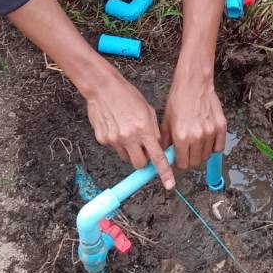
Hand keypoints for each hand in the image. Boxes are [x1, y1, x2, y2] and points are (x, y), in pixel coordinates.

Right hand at [83, 72, 172, 186]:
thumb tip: (157, 147)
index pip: (157, 157)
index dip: (164, 172)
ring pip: (126, 156)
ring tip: (126, 131)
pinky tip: (115, 126)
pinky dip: (116, 141)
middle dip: (143, 160)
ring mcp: (115, 140)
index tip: (169, 184)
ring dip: (129, 150)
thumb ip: (153, 131)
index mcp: (145, 130)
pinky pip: (113, 148)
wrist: (103, 88)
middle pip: (139, 163)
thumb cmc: (127, 95)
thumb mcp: (148, 111)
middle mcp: (130, 138)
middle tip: (142, 148)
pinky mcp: (103, 139)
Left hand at [162, 73, 226, 171]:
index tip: (179, 158)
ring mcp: (211, 132)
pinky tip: (207, 139)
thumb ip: (166, 141)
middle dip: (190, 159)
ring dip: (201, 153)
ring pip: (207, 156)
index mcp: (181, 137)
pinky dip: (214, 147)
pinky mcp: (221, 127)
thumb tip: (165, 154)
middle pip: (196, 162)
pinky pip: (219, 147)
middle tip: (187, 150)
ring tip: (196, 141)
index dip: (180, 162)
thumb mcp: (166, 120)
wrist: (194, 83)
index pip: (183, 164)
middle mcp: (197, 137)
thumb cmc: (179, 99)